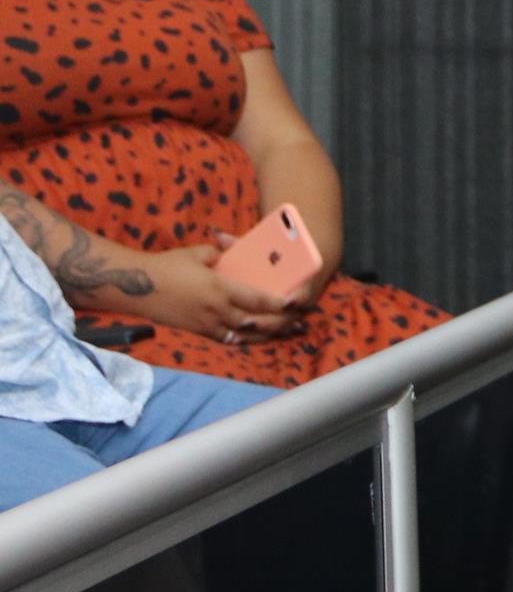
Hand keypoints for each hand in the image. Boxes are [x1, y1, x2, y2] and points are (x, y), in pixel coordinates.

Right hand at [127, 245, 311, 343]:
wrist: (132, 286)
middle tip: (300, 322)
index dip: (280, 304)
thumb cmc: (166, 265)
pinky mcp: (196, 331)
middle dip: (282, 323)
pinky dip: (244, 339)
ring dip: (268, 335)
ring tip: (286, 333)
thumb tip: (234, 252)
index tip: (297, 303)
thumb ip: (221, 254)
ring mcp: (206, 324)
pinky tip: (256, 338)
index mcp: (220, 288)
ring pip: (245, 334)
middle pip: (257, 322)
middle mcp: (217, 310)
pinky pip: (226, 338)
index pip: (258, 300)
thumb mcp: (197, 253)